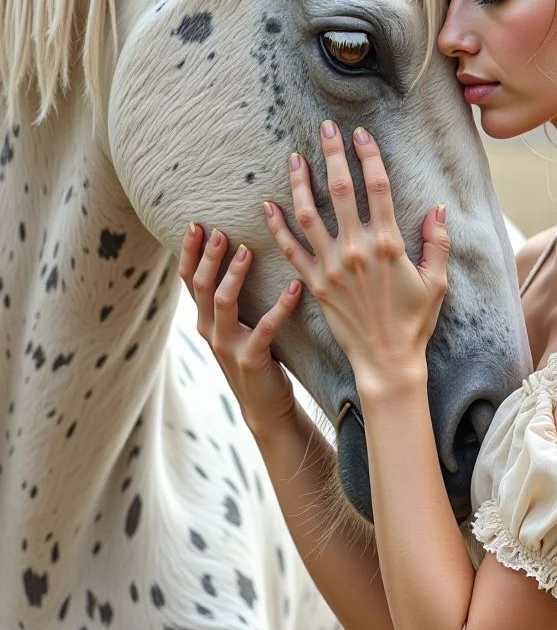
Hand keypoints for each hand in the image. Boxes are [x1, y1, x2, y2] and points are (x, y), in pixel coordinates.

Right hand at [178, 224, 303, 438]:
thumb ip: (232, 296)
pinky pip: (264, 328)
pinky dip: (280, 306)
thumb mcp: (236, 326)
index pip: (188, 279)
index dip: (188, 252)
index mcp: (205, 319)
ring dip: (234, 274)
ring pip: (223, 303)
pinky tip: (294, 287)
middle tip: (219, 230)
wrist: (265, 406)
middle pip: (201, 286)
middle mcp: (210, 330)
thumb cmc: (256, 355)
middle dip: (209, 256)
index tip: (195, 223)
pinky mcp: (250, 360)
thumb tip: (241, 249)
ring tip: (248, 249)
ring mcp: (227, 346)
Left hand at [263, 122, 448, 396]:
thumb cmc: (415, 322)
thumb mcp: (437, 282)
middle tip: (324, 128)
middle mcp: (357, 250)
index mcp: (389, 245)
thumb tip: (437, 208)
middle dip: (333, 156)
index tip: (360, 134)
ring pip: (309, 214)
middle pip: (341, 191)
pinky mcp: (314, 283)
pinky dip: (278, 226)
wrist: (386, 361)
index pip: (378, 188)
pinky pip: (291, 249)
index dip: (369, 157)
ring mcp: (332, 266)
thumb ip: (437, 243)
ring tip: (294, 157)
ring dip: (300, 183)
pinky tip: (268, 204)